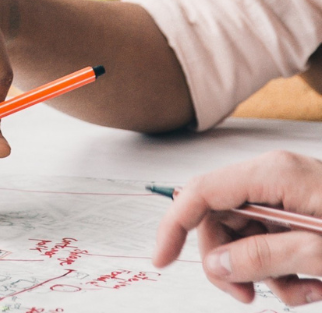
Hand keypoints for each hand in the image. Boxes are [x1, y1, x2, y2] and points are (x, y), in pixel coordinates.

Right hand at [155, 151, 321, 305]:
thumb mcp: (320, 251)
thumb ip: (264, 256)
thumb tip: (217, 265)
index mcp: (275, 174)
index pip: (200, 193)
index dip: (174, 227)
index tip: (163, 260)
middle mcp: (275, 178)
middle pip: (218, 220)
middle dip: (228, 263)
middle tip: (246, 293)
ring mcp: (287, 194)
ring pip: (243, 237)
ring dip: (263, 273)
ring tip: (300, 290)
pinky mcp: (297, 211)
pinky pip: (268, 242)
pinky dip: (284, 270)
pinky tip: (312, 283)